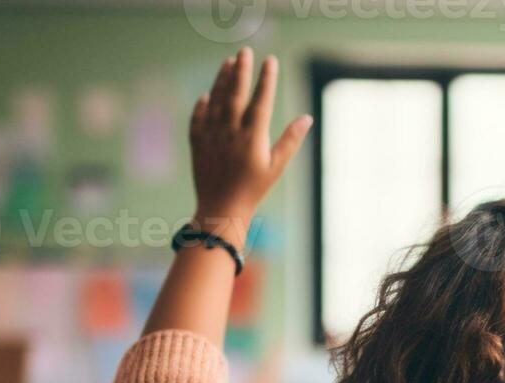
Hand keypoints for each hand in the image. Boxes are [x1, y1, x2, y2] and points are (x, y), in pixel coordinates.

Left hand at [189, 47, 312, 248]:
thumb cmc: (254, 190)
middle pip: (235, 94)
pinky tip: (207, 94)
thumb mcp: (276, 167)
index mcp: (252, 138)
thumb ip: (290, 140)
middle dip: (241, 70)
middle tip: (245, 51)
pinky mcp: (197, 143)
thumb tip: (307, 118)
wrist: (221, 209)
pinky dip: (202, 104)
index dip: (267, 79)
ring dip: (222, 79)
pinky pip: (198, 117)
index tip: (271, 60)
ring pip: (216, 100)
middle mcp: (230, 133)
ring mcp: (211, 136)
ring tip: (228, 62)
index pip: (261, 101)